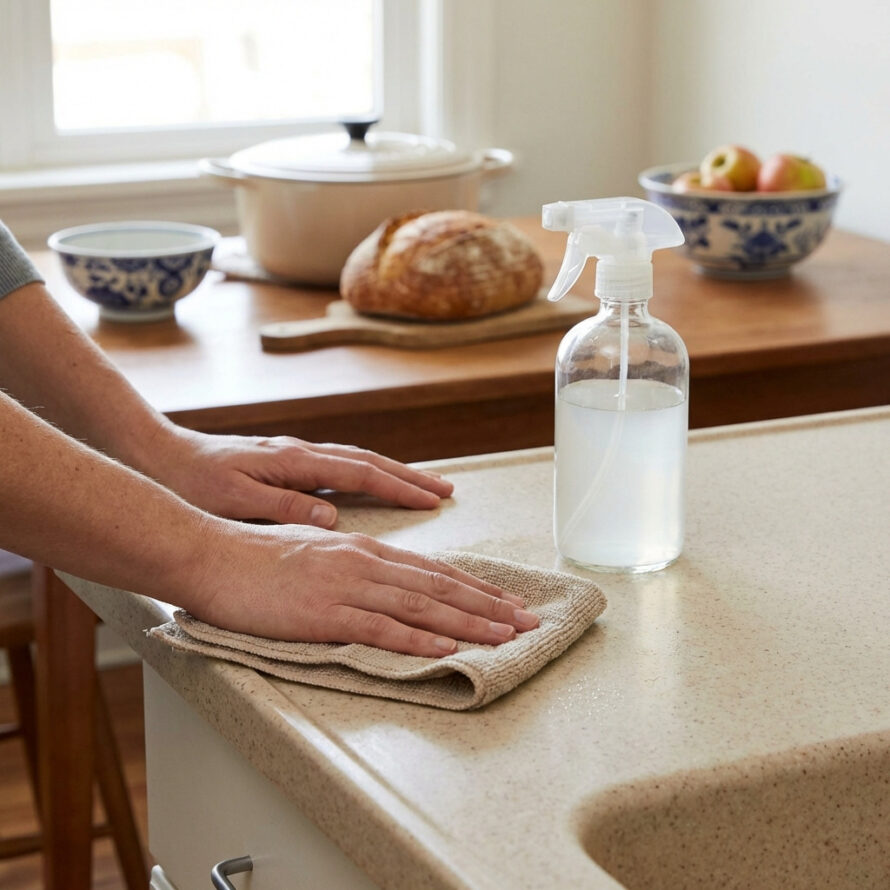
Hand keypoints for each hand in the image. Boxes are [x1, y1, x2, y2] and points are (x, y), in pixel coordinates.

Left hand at [149, 429, 452, 525]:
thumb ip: (284, 508)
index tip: (433, 500)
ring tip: (424, 487)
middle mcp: (302, 454)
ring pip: (357, 462)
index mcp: (294, 462)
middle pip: (369, 462)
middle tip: (446, 491)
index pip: (360, 473)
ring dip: (394, 474)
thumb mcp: (234, 501)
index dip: (400, 487)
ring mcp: (296, 457)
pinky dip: (369, 475)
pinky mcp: (288, 464)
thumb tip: (333, 519)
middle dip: (410, 477)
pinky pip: (341, 468)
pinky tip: (376, 486)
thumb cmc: (193, 483)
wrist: (160, 455)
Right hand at [189, 523, 539, 655]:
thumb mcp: (313, 553)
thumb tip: (380, 580)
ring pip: (421, 606)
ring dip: (469, 622)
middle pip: (439, 586)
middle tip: (527, 620)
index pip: (432, 570)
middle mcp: (363, 563)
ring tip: (506, 635)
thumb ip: (350, 566)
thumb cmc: (255, 557)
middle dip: (488, 605)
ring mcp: (345, 587)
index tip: (506, 601)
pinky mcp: (324, 614)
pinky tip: (447, 648)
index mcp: (362, 550)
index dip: (474, 587)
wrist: (210, 555)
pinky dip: (419, 639)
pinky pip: (380, 628)